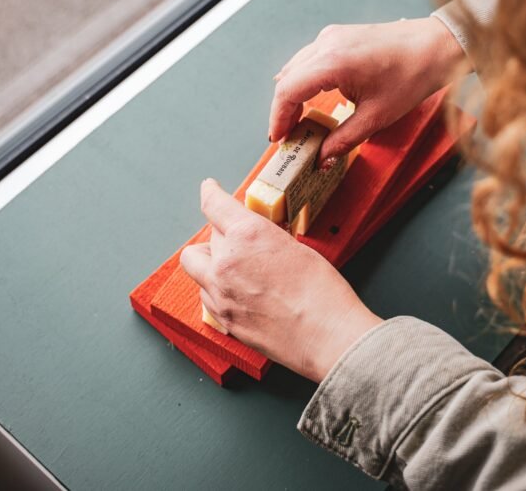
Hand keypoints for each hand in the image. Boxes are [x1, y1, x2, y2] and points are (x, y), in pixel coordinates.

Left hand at [181, 179, 382, 382]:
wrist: (329, 336)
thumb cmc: (323, 293)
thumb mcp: (294, 248)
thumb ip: (263, 239)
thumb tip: (252, 238)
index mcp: (248, 235)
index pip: (214, 205)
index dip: (210, 193)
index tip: (209, 188)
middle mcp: (226, 262)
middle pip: (204, 240)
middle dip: (219, 238)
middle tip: (240, 244)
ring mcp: (221, 293)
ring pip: (197, 269)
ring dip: (212, 265)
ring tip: (238, 271)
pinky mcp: (223, 319)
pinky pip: (207, 296)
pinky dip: (217, 291)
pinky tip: (240, 294)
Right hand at [269, 17, 467, 162]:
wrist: (436, 46)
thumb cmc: (412, 76)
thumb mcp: (376, 117)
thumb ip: (342, 139)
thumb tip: (321, 159)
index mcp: (333, 63)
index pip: (288, 92)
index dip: (278, 118)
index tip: (279, 138)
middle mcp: (326, 44)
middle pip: (287, 80)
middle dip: (283, 110)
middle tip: (288, 135)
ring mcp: (331, 36)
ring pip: (295, 67)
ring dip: (291, 94)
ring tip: (297, 120)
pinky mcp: (338, 35)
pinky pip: (308, 58)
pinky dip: (303, 79)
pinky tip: (308, 95)